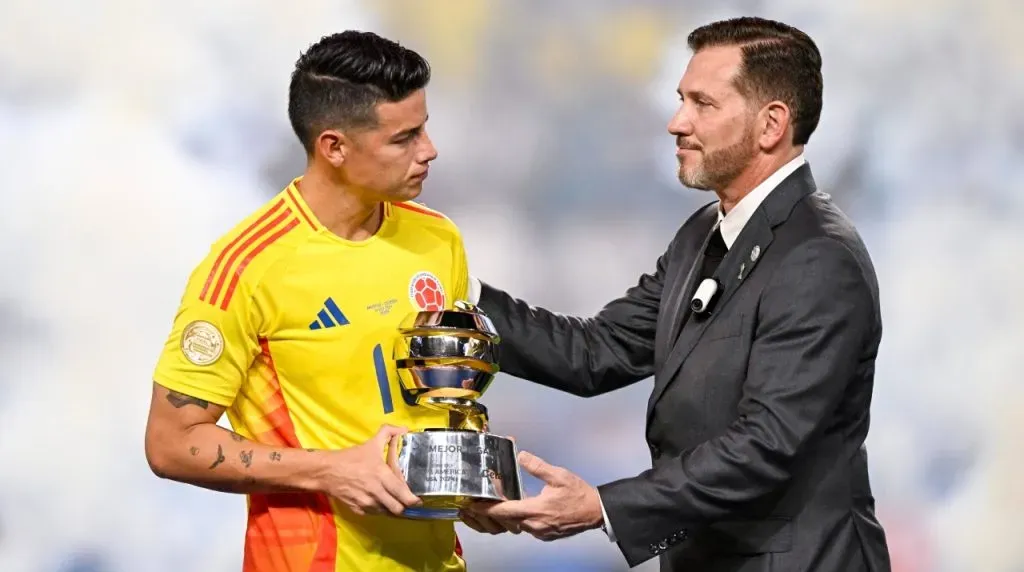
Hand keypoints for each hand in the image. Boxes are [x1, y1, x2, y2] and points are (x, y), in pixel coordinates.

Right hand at [320, 424, 421, 516]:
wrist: (326, 471)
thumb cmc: (351, 457)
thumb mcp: (371, 443)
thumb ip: (389, 432)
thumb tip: (403, 428)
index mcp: (382, 476)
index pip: (403, 494)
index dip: (413, 500)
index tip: (418, 499)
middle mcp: (376, 492)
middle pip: (398, 509)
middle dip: (404, 506)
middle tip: (405, 500)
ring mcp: (366, 503)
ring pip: (386, 513)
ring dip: (391, 508)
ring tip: (392, 500)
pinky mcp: (358, 510)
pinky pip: (374, 514)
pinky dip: (378, 509)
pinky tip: (377, 500)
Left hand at [465, 451, 603, 540]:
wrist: (595, 512)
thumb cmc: (579, 495)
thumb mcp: (558, 475)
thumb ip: (538, 466)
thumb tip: (522, 456)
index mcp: (535, 510)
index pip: (503, 512)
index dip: (486, 509)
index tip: (473, 505)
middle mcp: (534, 525)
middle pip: (506, 521)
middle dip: (492, 513)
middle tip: (480, 503)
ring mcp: (540, 532)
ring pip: (515, 526)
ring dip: (505, 517)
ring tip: (497, 505)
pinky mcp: (545, 534)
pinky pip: (526, 528)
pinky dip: (518, 520)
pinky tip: (518, 510)